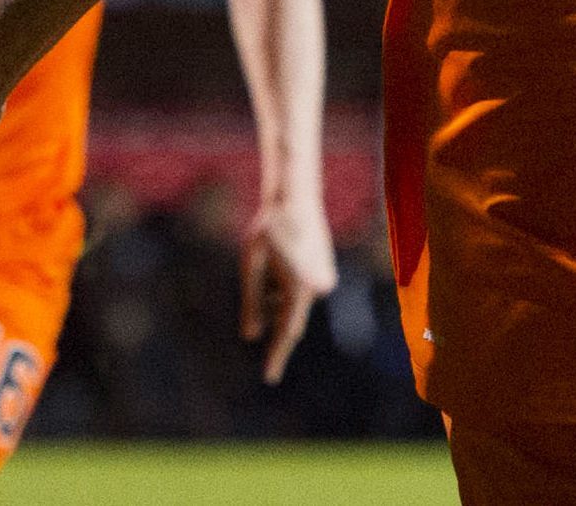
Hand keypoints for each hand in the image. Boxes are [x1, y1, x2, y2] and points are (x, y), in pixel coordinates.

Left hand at [242, 190, 336, 384]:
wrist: (295, 197)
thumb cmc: (269, 229)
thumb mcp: (251, 266)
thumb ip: (251, 302)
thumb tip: (251, 336)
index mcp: (299, 286)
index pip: (287, 331)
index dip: (277, 356)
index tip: (270, 378)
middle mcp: (317, 286)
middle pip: (292, 320)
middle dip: (276, 333)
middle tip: (268, 367)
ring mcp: (324, 279)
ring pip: (294, 304)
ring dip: (276, 302)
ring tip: (266, 267)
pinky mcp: (324, 272)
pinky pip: (300, 293)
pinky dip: (284, 292)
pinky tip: (276, 266)